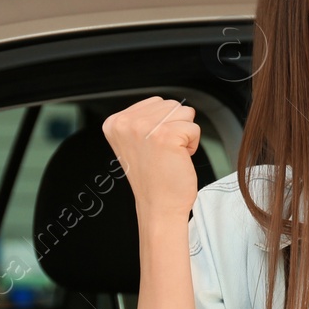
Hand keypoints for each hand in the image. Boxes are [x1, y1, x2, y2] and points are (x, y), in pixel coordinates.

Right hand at [102, 97, 201, 219]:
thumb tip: (165, 105)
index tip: (151, 147)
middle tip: (162, 153)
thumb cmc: (153, 179)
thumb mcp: (134, 142)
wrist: (159, 206)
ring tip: (169, 155)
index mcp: (115, 122)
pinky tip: (177, 159)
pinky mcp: (167, 135)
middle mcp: (127, 122)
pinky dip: (192, 145)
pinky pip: (194, 128)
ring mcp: (146, 127)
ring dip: (184, 135)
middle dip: (174, 127)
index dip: (162, 125)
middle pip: (171, 105)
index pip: (155, 102)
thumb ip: (142, 120)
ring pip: (184, 113)